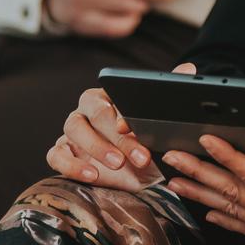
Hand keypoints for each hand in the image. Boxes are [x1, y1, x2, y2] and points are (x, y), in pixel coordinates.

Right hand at [45, 76, 180, 191]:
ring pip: (73, 129)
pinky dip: (71, 165)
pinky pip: (56, 155)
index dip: (121, 113)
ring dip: (95, 147)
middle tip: (139, 155)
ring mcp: (72, 131)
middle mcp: (86, 110)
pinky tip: (92, 176)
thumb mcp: (160, 122)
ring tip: (117, 164)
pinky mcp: (61, 152)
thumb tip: (188, 69)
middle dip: (117, 136)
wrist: (138, 173)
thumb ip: (169, 94)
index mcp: (107, 96)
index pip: (110, 98)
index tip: (135, 128)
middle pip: (93, 114)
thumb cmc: (147, 142)